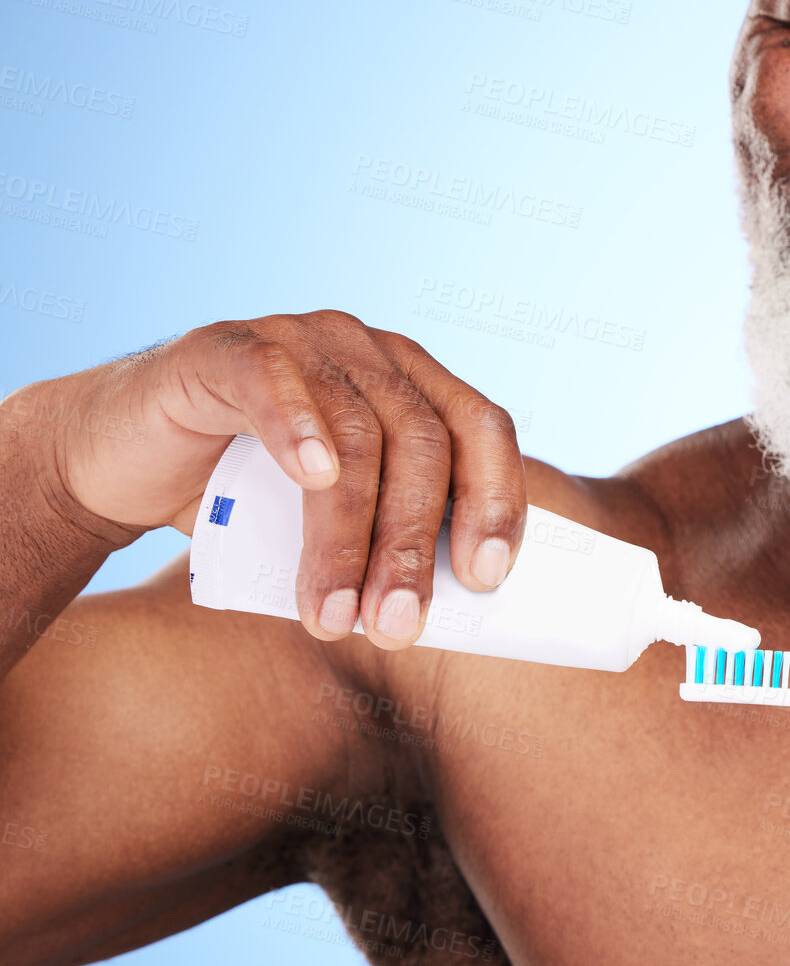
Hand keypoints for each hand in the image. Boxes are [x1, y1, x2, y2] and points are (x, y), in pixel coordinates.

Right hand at [26, 310, 526, 648]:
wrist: (116, 465)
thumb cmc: (243, 500)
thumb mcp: (334, 525)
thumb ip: (389, 545)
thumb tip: (447, 620)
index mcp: (415, 385)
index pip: (483, 431)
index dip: (497, 501)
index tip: (485, 580)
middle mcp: (370, 352)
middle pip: (422, 442)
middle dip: (411, 545)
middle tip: (399, 627)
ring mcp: (302, 338)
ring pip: (354, 432)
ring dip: (348, 537)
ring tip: (335, 616)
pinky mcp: (225, 347)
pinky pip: (273, 380)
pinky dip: (299, 428)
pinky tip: (314, 480)